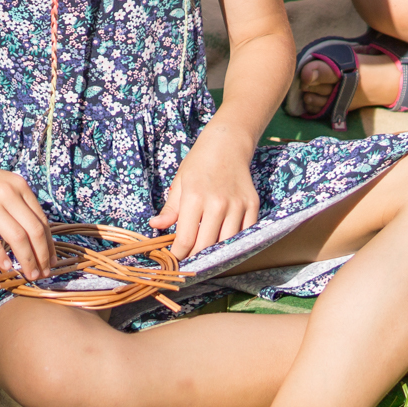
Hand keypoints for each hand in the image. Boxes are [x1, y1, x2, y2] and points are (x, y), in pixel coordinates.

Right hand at [0, 149, 52, 280]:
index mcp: (19, 185)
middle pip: (34, 231)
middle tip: (43, 274)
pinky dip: (2, 256)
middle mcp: (8, 192)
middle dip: (41, 256)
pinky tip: (6, 267)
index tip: (50, 261)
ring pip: (17, 237)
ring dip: (27, 260)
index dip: (48, 245)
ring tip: (29, 275)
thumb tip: (28, 234)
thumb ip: (14, 203)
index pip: (41, 220)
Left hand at [149, 129, 259, 260]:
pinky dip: (235, 243)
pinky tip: (224, 245)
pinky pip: (245, 234)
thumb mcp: (179, 184)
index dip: (179, 254)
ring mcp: (237, 205)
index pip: (186, 239)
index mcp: (194, 198)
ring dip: (215, 254)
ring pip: (226, 244)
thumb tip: (155, 226)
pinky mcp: (252, 205)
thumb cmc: (198, 164)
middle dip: (195, 258)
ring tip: (205, 257)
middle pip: (206, 246)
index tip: (175, 259)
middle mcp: (217, 203)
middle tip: (189, 261)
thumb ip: (170, 209)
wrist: (227, 145)